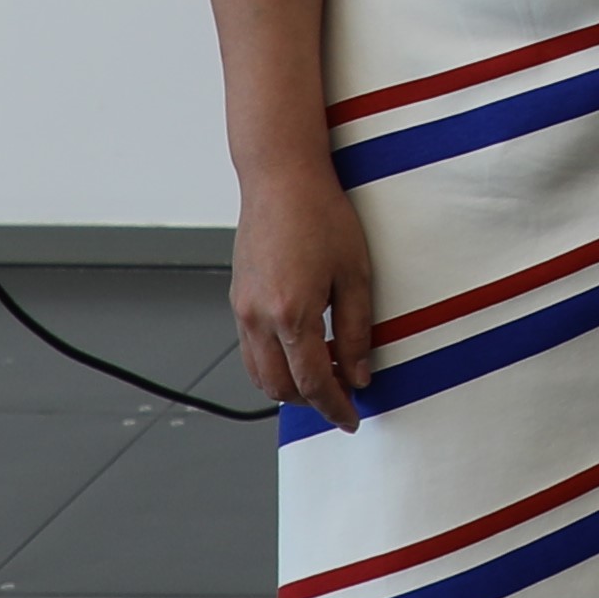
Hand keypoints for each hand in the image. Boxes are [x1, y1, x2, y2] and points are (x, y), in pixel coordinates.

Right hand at [232, 169, 377, 431]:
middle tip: (343, 399)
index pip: (314, 383)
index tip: (352, 420)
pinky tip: (301, 352)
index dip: (335, 407)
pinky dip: (273, 364)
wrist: (280, 177)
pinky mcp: (238, 299)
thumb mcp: (356, 274)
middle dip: (312, 402)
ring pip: (259, 374)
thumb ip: (358, 330)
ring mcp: (242, 309)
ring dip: (290, 387)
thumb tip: (360, 375)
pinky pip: (251, 350)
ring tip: (325, 378)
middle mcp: (259, 318)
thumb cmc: (322, 216)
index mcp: (292, 314)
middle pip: (280, 388)